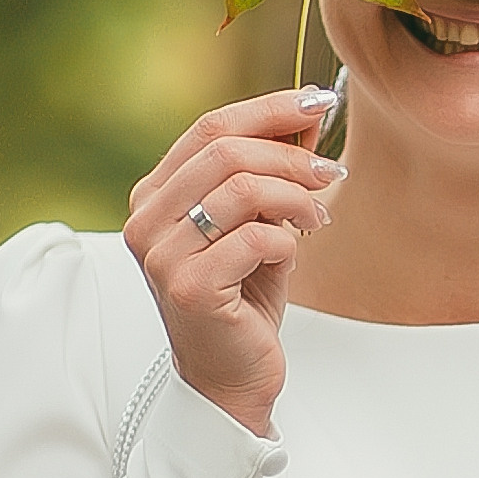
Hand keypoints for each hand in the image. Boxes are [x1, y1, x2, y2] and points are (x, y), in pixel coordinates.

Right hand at [122, 89, 345, 436]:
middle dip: (292, 156)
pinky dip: (286, 241)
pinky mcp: (189, 288)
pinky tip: (292, 255)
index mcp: (155, 195)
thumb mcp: (259, 223)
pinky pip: (254, 237)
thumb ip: (272, 171)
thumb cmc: (242, 300)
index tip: (319, 100)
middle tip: (331, 173)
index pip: (210, 127)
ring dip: (296, 198)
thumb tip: (307, 111)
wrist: (230, 377)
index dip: (269, 107)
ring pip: (242, 188)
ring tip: (317, 219)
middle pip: (227, 150)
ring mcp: (162, 255)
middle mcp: (146, 220)